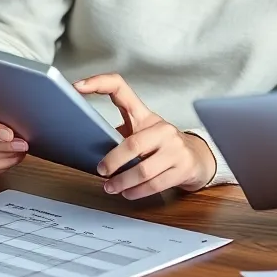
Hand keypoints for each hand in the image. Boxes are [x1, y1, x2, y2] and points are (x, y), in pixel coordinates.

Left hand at [74, 74, 215, 198]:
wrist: (198, 157)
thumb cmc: (161, 145)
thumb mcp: (143, 132)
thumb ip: (119, 134)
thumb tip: (88, 145)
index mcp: (145, 115)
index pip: (121, 89)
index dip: (99, 83)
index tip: (78, 87)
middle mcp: (162, 128)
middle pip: (133, 143)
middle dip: (113, 161)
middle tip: (101, 170)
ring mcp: (175, 148)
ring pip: (143, 169)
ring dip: (122, 182)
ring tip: (110, 187)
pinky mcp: (183, 168)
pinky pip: (155, 184)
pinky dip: (137, 192)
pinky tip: (128, 193)